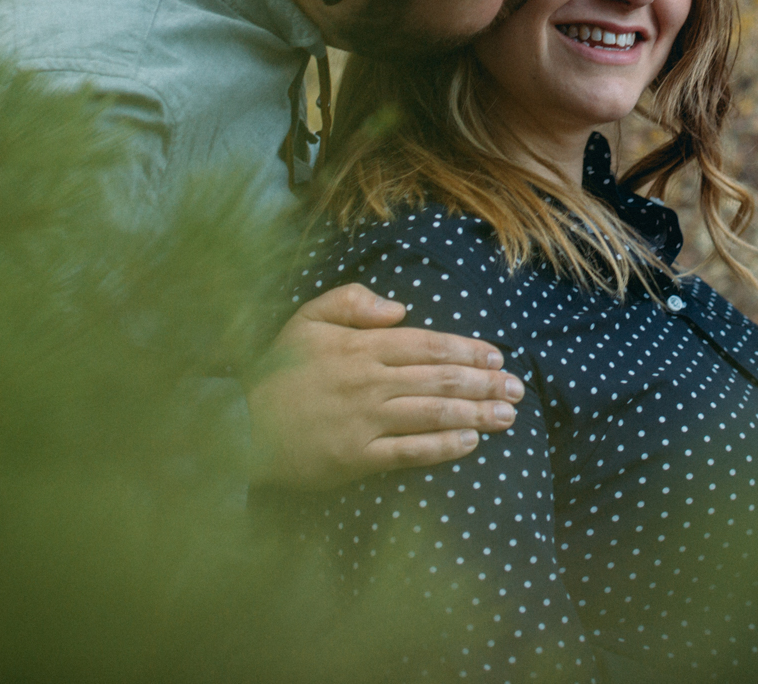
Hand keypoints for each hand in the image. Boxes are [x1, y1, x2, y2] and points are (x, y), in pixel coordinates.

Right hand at [247, 283, 524, 489]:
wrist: (240, 425)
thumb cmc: (277, 371)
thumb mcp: (306, 319)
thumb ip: (351, 301)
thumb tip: (399, 309)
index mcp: (362, 346)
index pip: (427, 344)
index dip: (467, 349)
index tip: (497, 355)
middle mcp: (370, 381)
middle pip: (440, 379)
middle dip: (484, 383)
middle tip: (517, 388)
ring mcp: (364, 420)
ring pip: (432, 414)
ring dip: (476, 413)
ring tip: (507, 415)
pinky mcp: (356, 457)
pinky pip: (409, 451)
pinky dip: (442, 446)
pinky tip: (470, 442)